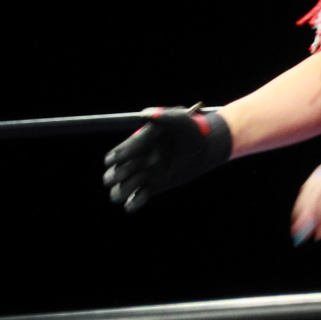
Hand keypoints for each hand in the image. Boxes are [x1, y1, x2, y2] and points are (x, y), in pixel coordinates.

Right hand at [103, 106, 231, 210]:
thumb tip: (144, 115)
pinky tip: (134, 204)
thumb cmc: (193, 131)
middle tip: (138, 174)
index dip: (118, 158)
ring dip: (121, 192)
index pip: (116, 155)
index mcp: (137, 144)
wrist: (208, 148)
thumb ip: (164, 116)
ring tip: (139, 188)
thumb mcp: (181, 121)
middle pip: (112, 173)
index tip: (131, 158)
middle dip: (117, 176)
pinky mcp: (154, 188)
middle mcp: (137, 160)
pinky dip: (133, 204)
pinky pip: (136, 199)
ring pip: (120, 189)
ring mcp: (144, 175)